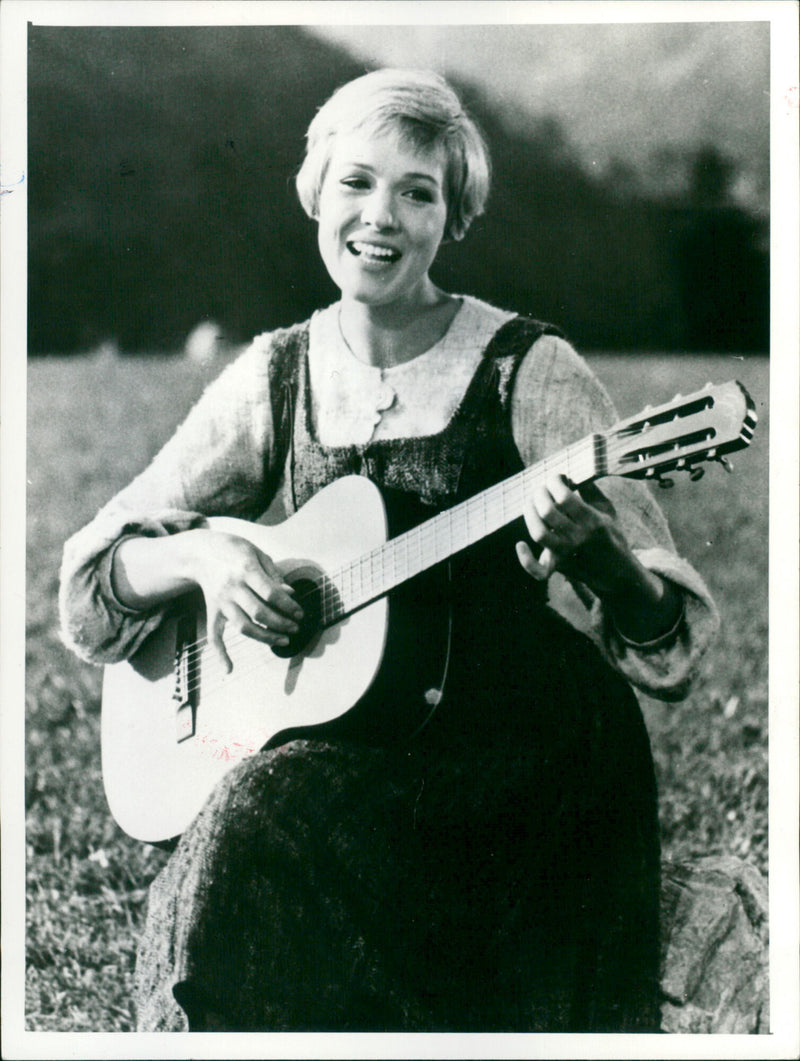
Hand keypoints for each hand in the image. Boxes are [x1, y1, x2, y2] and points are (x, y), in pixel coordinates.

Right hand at [190, 530, 304, 671]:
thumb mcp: (256, 553)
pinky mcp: (212, 611)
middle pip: (259, 612)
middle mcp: (232, 587)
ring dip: (265, 637)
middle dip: (281, 623)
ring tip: (283, 640)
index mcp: (245, 569)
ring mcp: (221, 601)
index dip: (288, 606)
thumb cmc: (234, 550)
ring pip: (243, 626)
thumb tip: (290, 593)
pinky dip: (220, 653)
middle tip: (295, 628)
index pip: (271, 593)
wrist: (200, 553)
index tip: (300, 613)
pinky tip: (229, 669)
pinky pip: (214, 635)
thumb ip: (273, 574)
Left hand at [517, 474, 632, 596]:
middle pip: (548, 512)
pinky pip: (539, 570)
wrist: (618, 573)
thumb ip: (591, 490)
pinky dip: (526, 560)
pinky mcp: (559, 566)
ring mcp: (567, 553)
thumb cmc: (612, 535)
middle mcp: (578, 538)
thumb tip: (572, 472)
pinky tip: (520, 545)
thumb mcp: (608, 510)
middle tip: (542, 489)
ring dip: (530, 514)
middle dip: (540, 494)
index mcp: (593, 521)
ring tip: (530, 503)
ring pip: (539, 533)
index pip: (564, 497)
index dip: (555, 482)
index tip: (557, 478)